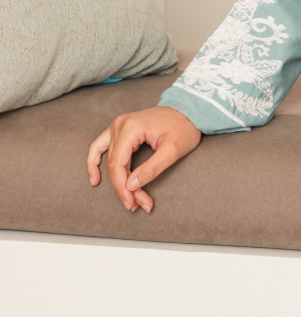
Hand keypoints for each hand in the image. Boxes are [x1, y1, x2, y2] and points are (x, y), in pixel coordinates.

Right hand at [86, 107, 201, 212]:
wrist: (188, 110)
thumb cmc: (184, 127)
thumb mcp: (174, 150)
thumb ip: (152, 168)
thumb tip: (131, 185)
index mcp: (131, 127)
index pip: (118, 164)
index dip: (123, 187)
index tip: (133, 203)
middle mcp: (120, 125)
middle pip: (114, 164)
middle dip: (125, 188)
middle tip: (139, 205)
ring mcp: (118, 125)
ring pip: (109, 160)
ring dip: (115, 181)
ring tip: (126, 198)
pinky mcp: (120, 129)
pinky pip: (99, 147)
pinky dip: (95, 163)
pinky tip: (96, 179)